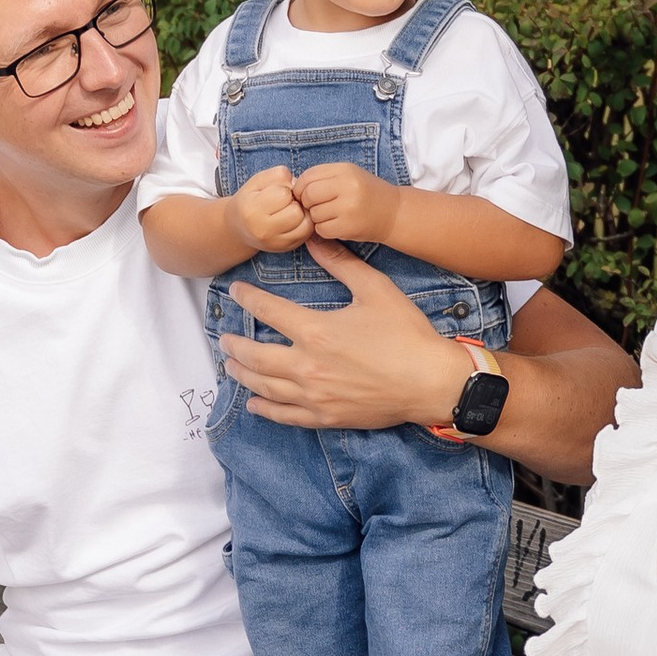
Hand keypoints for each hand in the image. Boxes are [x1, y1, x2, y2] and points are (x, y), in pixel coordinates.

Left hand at [220, 244, 464, 429]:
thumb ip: (341, 264)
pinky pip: (284, 415)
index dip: (248, 299)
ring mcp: (314, 396)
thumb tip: (315, 239)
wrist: (430, 382)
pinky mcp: (325, 416)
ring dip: (242, 374)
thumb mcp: (376, 289)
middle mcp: (307, 366)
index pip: (268, 311)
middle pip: (256, 355)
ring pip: (264, 386)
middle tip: (226, 337)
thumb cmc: (406, 334)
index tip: (235, 292)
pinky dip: (264, 408)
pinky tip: (253, 402)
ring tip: (230, 365)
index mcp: (316, 331)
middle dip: (236, 344)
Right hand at [231, 165, 311, 254]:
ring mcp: (275, 243)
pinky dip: (305, 223)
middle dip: (294, 203)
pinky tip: (295, 219)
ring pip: (305, 224)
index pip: (283, 195)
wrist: (239, 228)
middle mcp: (263, 231)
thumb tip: (298, 184)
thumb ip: (277, 175)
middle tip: (286, 202)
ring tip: (290, 210)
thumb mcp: (258, 181)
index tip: (277, 191)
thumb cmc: (251, 199)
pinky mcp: (286, 248)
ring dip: (302, 213)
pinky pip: (307, 233)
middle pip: (296, 212)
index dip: (284, 189)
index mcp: (252, 211)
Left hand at [294, 159, 394, 246]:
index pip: (309, 176)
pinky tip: (336, 225)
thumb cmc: (367, 194)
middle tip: (316, 207)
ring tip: (331, 216)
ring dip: (317, 218)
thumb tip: (295, 188)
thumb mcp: (349, 176)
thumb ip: (324, 177)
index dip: (301, 187)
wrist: (394, 213)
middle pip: (308, 194)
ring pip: (314, 214)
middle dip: (307, 203)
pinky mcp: (348, 226)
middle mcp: (347, 186)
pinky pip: (322, 229)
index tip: (305, 195)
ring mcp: (348, 207)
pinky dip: (324, 230)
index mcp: (345, 170)